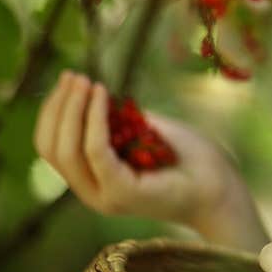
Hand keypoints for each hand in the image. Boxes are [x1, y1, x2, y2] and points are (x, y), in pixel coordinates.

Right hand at [33, 70, 267, 251]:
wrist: (220, 187)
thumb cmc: (188, 158)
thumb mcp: (145, 132)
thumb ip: (118, 121)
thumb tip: (94, 92)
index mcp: (92, 180)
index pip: (51, 147)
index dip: (53, 111)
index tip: (68, 79)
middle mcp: (92, 192)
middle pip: (52, 148)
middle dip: (59, 107)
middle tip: (74, 76)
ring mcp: (105, 195)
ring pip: (68, 150)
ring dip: (73, 109)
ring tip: (86, 81)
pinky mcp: (122, 192)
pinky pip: (96, 151)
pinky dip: (94, 119)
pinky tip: (103, 95)